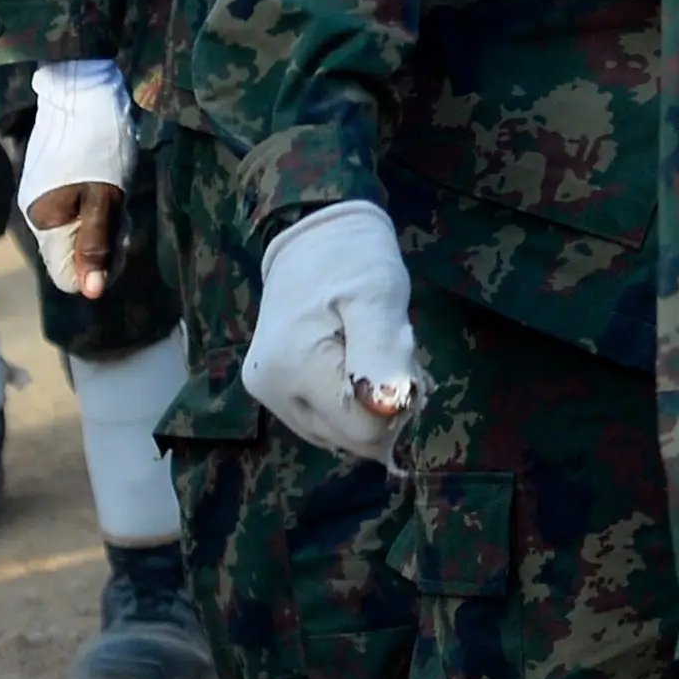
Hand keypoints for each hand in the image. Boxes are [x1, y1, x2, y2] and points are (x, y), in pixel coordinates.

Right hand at [16, 60, 133, 297]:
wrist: (83, 93)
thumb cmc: (100, 146)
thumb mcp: (106, 199)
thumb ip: (96, 245)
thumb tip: (91, 293)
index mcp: (45, 224)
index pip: (67, 275)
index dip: (98, 268)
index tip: (116, 238)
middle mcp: (37, 216)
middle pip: (77, 253)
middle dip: (105, 241)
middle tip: (120, 209)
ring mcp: (43, 197)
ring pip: (80, 231)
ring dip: (105, 222)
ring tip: (116, 191)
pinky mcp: (52, 182)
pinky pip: (78, 210)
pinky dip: (98, 205)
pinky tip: (109, 181)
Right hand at [241, 201, 423, 456]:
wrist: (313, 240)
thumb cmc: (352, 262)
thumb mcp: (378, 295)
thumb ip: (383, 352)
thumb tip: (391, 408)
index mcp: (295, 371)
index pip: (368, 431)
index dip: (400, 404)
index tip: (407, 358)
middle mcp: (275, 393)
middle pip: (355, 438)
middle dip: (390, 407)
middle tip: (399, 354)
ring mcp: (271, 395)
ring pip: (344, 433)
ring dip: (375, 406)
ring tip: (381, 354)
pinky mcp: (276, 392)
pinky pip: (329, 420)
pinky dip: (355, 402)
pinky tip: (363, 365)